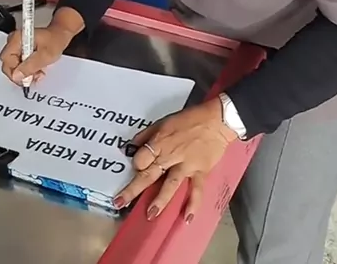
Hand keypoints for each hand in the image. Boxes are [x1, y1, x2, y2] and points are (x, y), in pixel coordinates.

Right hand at [0, 18, 77, 85]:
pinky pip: (18, 63)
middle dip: (21, 73)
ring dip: (25, 72)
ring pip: (13, 66)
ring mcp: (15, 45)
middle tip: (34, 75)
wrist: (59, 35)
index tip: (26, 78)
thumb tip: (16, 76)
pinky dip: (27, 68)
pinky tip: (36, 68)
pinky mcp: (19, 50)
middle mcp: (13, 41)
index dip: (15, 72)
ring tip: (38, 71)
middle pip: (8, 64)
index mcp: (17, 39)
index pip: (6, 61)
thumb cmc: (55, 40)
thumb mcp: (45, 56)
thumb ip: (30, 66)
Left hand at [114, 98, 235, 223]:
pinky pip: (196, 189)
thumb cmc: (189, 119)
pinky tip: (187, 217)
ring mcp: (186, 165)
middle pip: (150, 174)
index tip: (136, 167)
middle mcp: (171, 155)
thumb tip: (131, 146)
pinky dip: (193, 203)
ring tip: (150, 214)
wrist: (216, 120)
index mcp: (161, 141)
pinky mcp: (200, 171)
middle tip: (120, 202)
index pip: (142, 157)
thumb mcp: (164, 121)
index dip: (136, 163)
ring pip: (171, 184)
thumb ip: (147, 134)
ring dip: (160, 200)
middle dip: (134, 189)